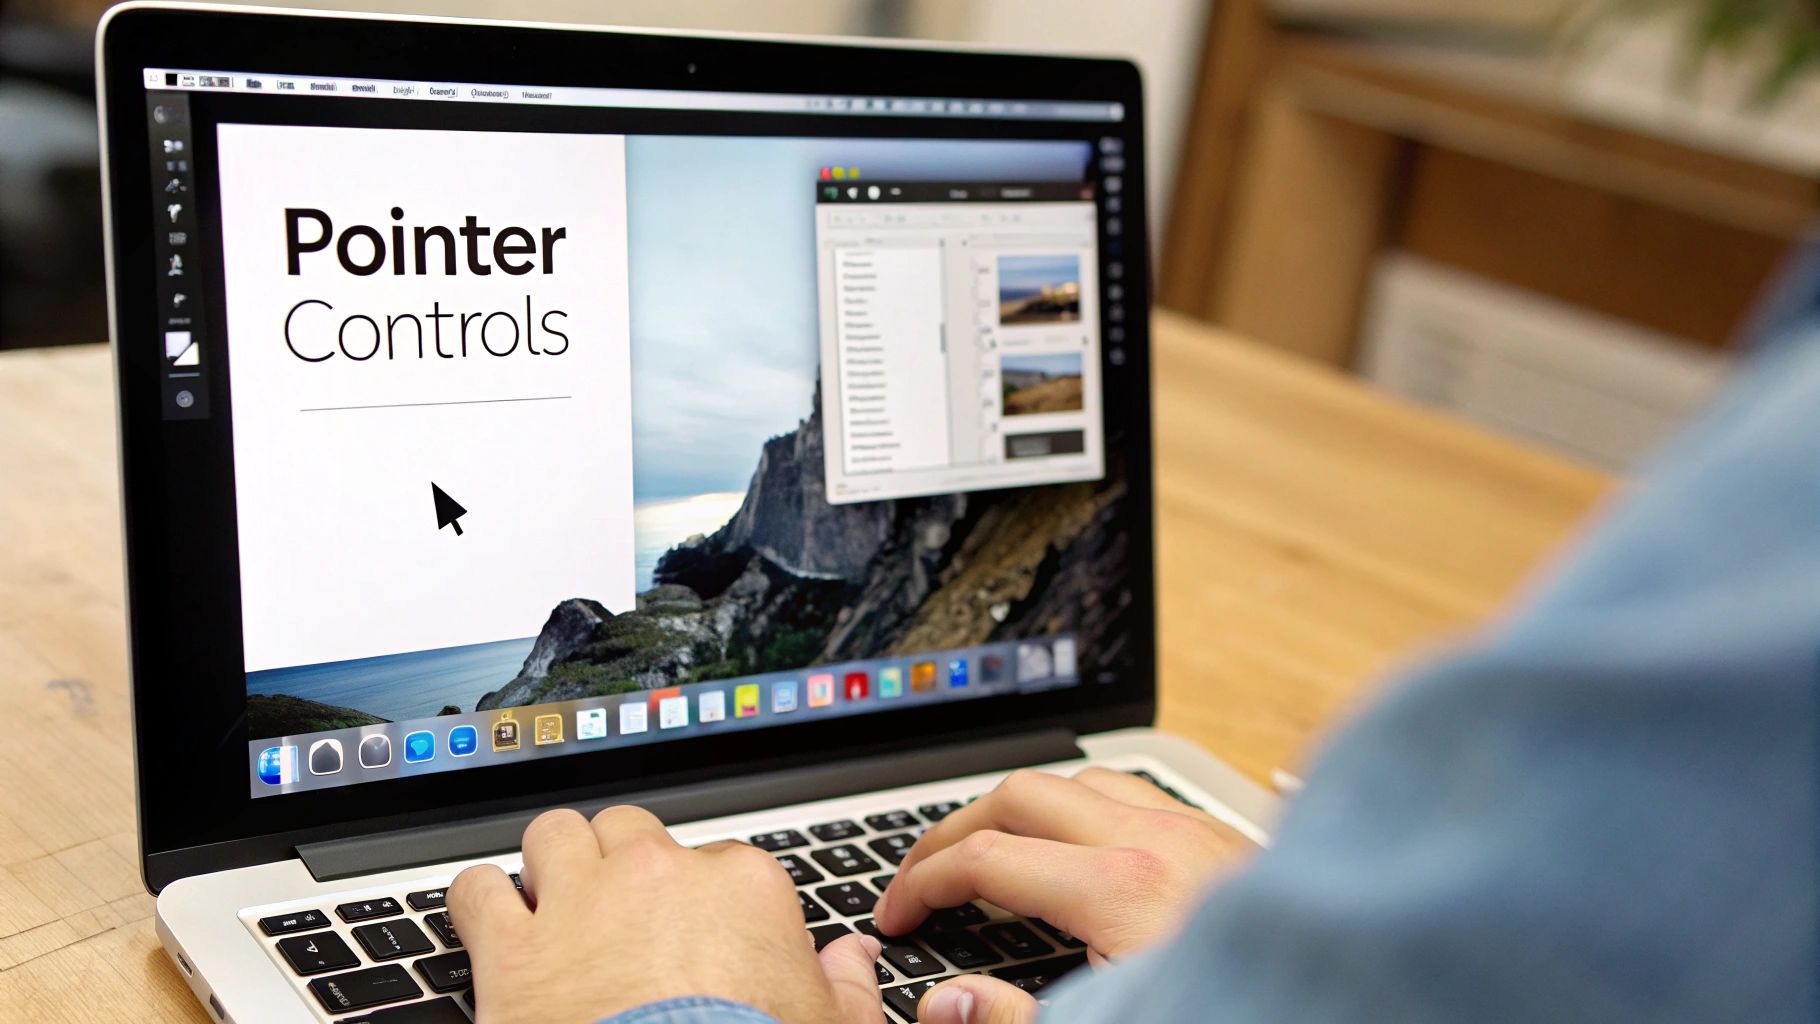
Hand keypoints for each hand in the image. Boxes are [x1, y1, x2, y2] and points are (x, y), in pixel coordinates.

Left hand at [449, 806, 884, 1023]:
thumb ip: (848, 988)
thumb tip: (856, 963)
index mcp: (739, 885)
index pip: (719, 862)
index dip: (706, 899)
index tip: (700, 935)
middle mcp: (656, 874)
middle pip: (631, 829)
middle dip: (623, 861)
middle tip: (623, 906)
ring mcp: (580, 903)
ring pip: (553, 834)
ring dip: (552, 859)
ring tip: (553, 893)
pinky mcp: (514, 949)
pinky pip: (476, 891)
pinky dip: (477, 900)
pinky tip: (488, 919)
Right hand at [875, 768, 1253, 1023]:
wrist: (1371, 996)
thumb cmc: (1247, 1007)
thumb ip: (1021, 1021)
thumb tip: (950, 1004)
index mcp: (1122, 889)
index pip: (986, 857)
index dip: (922, 882)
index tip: (899, 914)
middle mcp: (1159, 840)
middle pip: (1022, 793)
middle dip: (957, 828)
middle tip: (923, 873)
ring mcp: (1198, 830)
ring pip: (1080, 779)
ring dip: (1023, 807)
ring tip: (991, 852)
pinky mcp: (1228, 838)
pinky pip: (1135, 791)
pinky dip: (1085, 806)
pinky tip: (1081, 844)